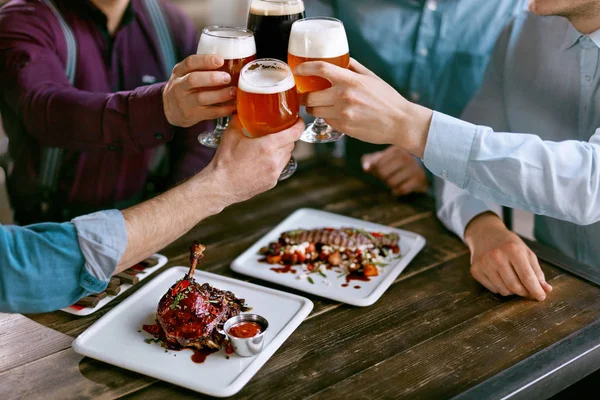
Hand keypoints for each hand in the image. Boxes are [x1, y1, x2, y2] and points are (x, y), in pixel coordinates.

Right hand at [163, 54, 236, 127]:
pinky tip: (234, 107)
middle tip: (227, 78)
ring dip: (220, 95)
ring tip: (234, 92)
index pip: (190, 62)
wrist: (171, 109)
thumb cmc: (186, 86)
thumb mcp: (187, 73)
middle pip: (193, 80)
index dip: (205, 60)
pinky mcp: (191, 115)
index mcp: (180, 71)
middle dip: (212, 78)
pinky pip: (209, 113)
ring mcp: (185, 101)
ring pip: (201, 98)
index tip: (220, 60)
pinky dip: (223, 110)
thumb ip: (202, 68)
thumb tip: (233, 62)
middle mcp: (179, 85)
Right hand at [204, 116, 303, 204]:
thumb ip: (239, 120)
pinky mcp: (272, 182)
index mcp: (267, 146)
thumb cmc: (225, 162)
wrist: (220, 186)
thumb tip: (242, 110)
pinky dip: (276, 162)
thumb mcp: (231, 135)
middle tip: (279, 131)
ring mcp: (275, 173)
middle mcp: (274, 160)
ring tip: (270, 146)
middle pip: (291, 144)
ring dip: (282, 149)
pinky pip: (280, 168)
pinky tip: (263, 160)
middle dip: (287, 137)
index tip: (298, 120)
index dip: (299, 124)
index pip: (294, 133)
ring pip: (287, 156)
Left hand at [296, 58, 432, 156]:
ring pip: (315, 111)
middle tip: (305, 94)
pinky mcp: (344, 128)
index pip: (321, 68)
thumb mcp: (371, 77)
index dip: (305, 68)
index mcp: (351, 80)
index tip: (297, 69)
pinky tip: (334, 114)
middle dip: (304, 96)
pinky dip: (326, 117)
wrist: (399, 122)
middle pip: (310, 96)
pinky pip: (326, 120)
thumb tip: (339, 58)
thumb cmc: (387, 99)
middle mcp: (344, 97)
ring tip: (319, 105)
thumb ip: (353, 67)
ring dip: (313, 108)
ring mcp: (343, 114)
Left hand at [362, 146, 428, 195]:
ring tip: (395, 180)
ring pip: (391, 183)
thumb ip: (370, 161)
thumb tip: (366, 168)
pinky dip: (397, 191)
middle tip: (387, 177)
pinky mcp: (419, 179)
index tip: (379, 171)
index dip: (375, 171)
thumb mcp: (383, 159)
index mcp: (396, 150)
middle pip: (383, 174)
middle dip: (382, 178)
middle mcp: (406, 157)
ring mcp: (414, 168)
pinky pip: (401, 189)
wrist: (421, 170)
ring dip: (390, 185)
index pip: (377, 165)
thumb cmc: (396, 163)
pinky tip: (399, 188)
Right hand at [465, 213, 552, 300]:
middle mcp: (496, 256)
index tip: (541, 296)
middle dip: (524, 292)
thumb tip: (545, 289)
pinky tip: (500, 277)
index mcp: (512, 250)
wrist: (484, 234)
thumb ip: (536, 271)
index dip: (536, 289)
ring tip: (512, 280)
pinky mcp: (475, 270)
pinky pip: (493, 289)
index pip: (527, 277)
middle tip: (527, 290)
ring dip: (512, 290)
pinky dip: (500, 287)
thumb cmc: (508, 244)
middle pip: (515, 286)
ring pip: (503, 290)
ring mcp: (484, 264)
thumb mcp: (525, 252)